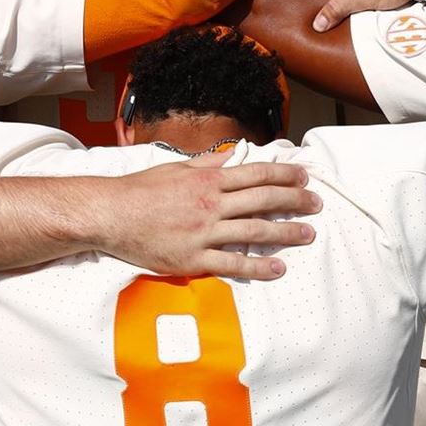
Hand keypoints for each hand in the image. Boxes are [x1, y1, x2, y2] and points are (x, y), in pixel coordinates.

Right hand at [93, 155, 319, 280]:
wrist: (109, 215)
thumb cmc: (139, 191)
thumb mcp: (175, 167)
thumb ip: (207, 163)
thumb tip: (232, 155)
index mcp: (207, 180)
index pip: (256, 174)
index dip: (284, 175)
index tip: (304, 178)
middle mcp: (210, 204)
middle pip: (263, 200)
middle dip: (295, 201)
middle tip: (316, 204)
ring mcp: (203, 233)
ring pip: (254, 231)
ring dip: (285, 233)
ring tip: (308, 235)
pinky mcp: (193, 259)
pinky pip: (232, 264)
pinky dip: (258, 267)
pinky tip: (277, 269)